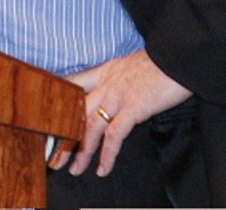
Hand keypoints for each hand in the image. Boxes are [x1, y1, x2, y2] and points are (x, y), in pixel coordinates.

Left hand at [51, 49, 191, 178]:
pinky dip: (107, 155)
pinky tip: (103, 169)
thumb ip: (121, 77)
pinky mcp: (133, 108)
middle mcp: (106, 84)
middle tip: (53, 156)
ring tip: (74, 169)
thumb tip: (121, 87)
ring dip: (80, 152)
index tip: (46, 116)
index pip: (73, 84)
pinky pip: (114, 136)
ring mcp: (118, 96)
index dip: (57, 101)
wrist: (179, 56)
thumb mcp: (132, 64)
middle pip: (76, 112)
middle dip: (62, 136)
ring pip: (90, 127)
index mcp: (105, 71)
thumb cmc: (163, 61)